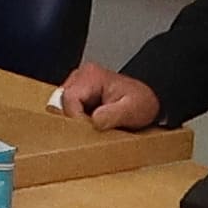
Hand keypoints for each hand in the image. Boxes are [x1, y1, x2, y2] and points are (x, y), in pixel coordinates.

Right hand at [51, 59, 166, 131]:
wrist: (146, 100)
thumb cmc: (141, 102)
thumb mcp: (133, 109)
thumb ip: (113, 114)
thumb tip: (94, 121)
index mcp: (91, 75)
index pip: (69, 98)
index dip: (75, 118)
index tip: (88, 131)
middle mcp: (80, 76)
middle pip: (61, 102)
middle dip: (74, 119)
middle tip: (92, 131)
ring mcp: (77, 85)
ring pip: (62, 106)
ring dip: (75, 120)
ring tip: (94, 127)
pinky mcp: (77, 94)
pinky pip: (68, 109)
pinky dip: (77, 119)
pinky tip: (91, 124)